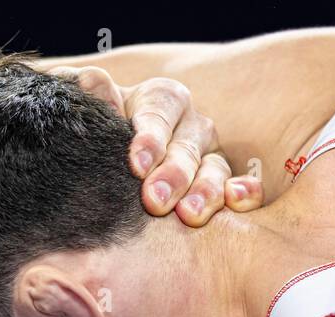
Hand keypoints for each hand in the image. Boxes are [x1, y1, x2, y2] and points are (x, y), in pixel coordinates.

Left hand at [49, 66, 262, 224]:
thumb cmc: (98, 136)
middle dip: (172, 175)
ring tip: (189, 215)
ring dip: (205, 191)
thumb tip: (91, 84)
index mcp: (160, 100)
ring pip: (215, 169)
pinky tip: (236, 202)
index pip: (159, 112)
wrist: (106, 169)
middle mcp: (190, 125)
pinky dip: (245, 193)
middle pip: (186, 147)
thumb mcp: (89, 110)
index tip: (136, 164)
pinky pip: (244, 187)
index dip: (149, 137)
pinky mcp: (226, 183)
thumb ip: (89, 93)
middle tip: (154, 200)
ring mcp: (210, 154)